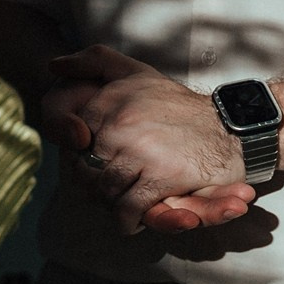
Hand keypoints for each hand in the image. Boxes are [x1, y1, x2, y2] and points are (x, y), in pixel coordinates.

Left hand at [46, 47, 250, 234]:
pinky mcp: (160, 177)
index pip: (74, 142)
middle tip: (107, 192)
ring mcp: (140, 150)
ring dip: (111, 206)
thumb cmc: (178, 106)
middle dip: (93, 186)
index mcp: (110, 99)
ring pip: (104, 192)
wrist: (230, 128)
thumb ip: (95, 62)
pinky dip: (128, 222)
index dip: (82, 160)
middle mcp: (121, 122)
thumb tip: (53, 65)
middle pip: (86, 170)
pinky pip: (127, 209)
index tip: (98, 166)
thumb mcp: (137, 72)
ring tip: (120, 205)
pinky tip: (133, 220)